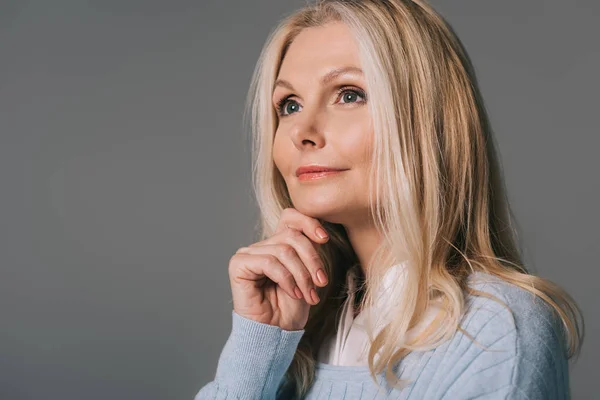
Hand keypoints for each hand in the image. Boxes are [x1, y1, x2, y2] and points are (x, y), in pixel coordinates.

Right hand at [228, 208, 329, 330]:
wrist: (276, 334)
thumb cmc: (291, 308)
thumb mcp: (308, 274)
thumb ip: (309, 250)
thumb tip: (318, 233)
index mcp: (277, 244)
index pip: (290, 217)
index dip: (308, 222)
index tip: (324, 238)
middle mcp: (261, 246)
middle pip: (292, 236)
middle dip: (312, 259)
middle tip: (321, 282)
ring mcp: (248, 254)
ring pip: (284, 251)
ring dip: (302, 275)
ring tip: (308, 294)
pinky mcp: (239, 265)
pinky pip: (269, 262)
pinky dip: (286, 278)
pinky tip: (292, 292)